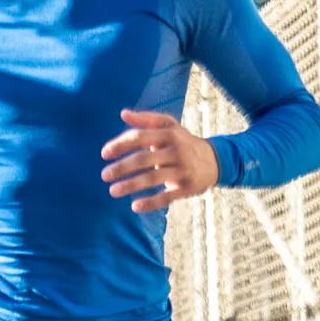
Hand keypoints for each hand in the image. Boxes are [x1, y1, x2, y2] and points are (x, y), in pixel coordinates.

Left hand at [101, 108, 219, 212]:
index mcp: (169, 134)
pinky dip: (151, 202)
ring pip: (153, 178)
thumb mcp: (170, 126)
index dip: (120, 144)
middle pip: (144, 158)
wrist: (215, 160)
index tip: (104, 154)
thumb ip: (146, 120)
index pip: (140, 137)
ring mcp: (182, 170)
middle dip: (122, 167)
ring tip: (112, 191)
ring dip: (131, 185)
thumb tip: (123, 114)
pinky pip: (167, 197)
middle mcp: (176, 151)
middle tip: (105, 175)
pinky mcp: (187, 188)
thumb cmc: (184, 142)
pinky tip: (135, 206)